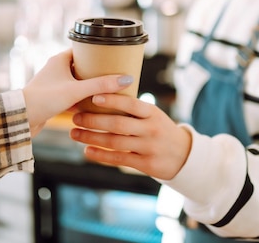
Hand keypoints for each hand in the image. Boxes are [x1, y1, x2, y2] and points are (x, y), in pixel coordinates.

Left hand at [22, 49, 132, 135]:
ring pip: (78, 82)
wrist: (20, 118)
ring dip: (91, 86)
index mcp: (60, 59)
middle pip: (83, 66)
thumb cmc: (44, 99)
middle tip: (115, 74)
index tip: (114, 58)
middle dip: (98, 72)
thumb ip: (101, 85)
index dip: (99, 53)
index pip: (84, 50)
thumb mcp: (76, 91)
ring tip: (109, 89)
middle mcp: (56, 69)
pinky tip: (95, 105)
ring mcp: (54, 84)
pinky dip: (83, 98)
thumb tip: (126, 79)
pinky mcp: (53, 98)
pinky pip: (73, 95)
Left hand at [70, 94, 191, 179]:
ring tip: (74, 133)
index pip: (130, 104)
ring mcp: (149, 147)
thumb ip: (133, 109)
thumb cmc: (160, 130)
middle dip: (93, 120)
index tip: (92, 96)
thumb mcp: (153, 115)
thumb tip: (101, 93)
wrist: (183, 155)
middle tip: (75, 117)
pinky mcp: (146, 164)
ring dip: (92, 138)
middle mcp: (151, 129)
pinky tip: (87, 151)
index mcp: (152, 113)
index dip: (112, 100)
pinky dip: (101, 155)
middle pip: (118, 124)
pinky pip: (119, 159)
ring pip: (115, 142)